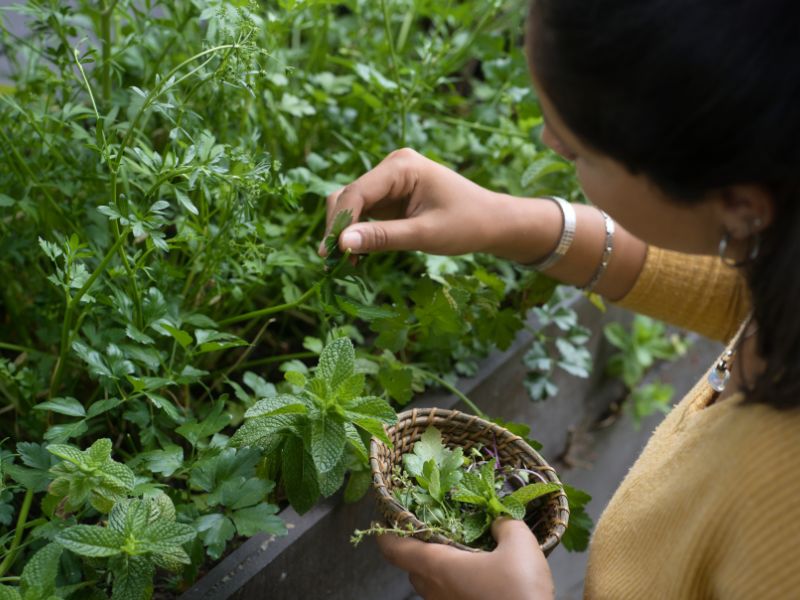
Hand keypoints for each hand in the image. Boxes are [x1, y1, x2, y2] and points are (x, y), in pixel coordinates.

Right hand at [319, 148, 510, 257]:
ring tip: (343, 264)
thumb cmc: (467, 225)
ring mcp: (389, 182)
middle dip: (338, 228)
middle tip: (332, 263)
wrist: (492, 223)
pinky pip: (364, 214)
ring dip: (345, 233)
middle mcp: (391, 168)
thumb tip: (342, 243)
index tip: (330, 253)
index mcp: (401, 165)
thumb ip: (383, 238)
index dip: (340, 223)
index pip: (357, 193)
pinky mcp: (390, 198)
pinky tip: (355, 257)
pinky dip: (357, 234)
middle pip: (348, 197)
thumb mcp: (425, 234)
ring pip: (351, 206)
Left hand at [377, 518, 554, 599]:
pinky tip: (480, 577)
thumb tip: (498, 522)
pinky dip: (455, 584)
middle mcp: (435, 591)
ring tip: (461, 552)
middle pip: (413, 567)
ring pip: (430, 586)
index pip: (396, 550)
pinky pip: (448, 598)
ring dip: (438, 568)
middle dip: (419, 548)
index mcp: (438, 567)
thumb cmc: (519, 590)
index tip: (385, 520)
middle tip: (435, 530)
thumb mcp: (520, 544)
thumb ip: (506, 525)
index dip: (386, 534)